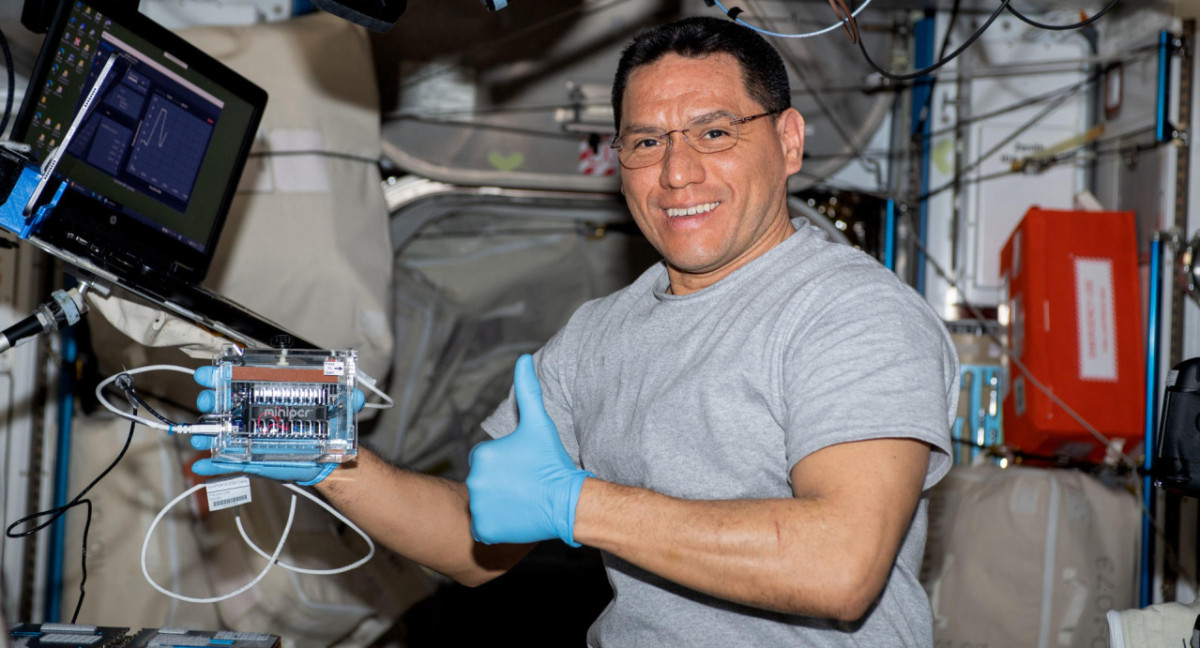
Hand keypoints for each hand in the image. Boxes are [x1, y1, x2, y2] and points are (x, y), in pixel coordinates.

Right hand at [191, 365, 365, 485]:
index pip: (241, 380)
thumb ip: (349, 400)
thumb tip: (360, 396)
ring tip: (200, 434)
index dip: (222, 374)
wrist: (326, 461)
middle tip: (206, 399)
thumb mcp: (337, 412)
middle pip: (223, 402)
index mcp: (268, 398)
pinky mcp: (249, 460)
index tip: (210, 372)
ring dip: (205, 432)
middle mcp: (253, 415)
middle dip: (209, 399)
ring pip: (219, 432)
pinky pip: (225, 463)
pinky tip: (201, 467)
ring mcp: (247, 437)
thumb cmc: (324, 431)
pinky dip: (212, 466)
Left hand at [465, 354, 592, 546]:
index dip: (505, 465)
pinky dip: (495, 526)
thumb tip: (523, 358)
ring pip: (483, 505)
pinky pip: (483, 528)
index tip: (524, 469)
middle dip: (500, 485)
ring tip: (522, 502)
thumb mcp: (539, 422)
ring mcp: (478, 508)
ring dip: (497, 505)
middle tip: (525, 486)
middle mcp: (473, 480)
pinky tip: (515, 518)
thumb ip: (528, 390)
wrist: (566, 501)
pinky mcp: (484, 530)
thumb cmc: (552, 461)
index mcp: (481, 454)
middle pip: (483, 483)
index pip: (486, 460)